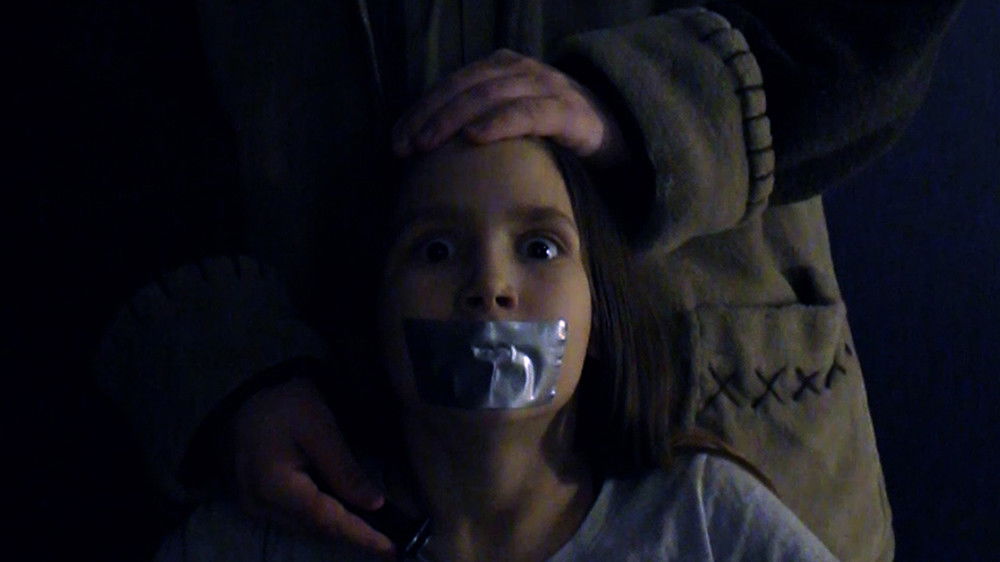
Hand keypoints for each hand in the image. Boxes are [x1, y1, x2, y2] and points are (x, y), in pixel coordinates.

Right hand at [232, 376, 394, 556]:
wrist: (246, 398)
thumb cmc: (284, 405)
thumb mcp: (320, 428)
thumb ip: (344, 470)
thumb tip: (375, 504)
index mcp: (274, 485)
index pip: (324, 519)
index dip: (360, 535)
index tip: (390, 549)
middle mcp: (260, 505)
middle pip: (316, 529)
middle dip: (354, 537)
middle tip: (390, 543)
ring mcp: (255, 507)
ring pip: (306, 529)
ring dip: (339, 530)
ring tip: (375, 533)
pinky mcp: (258, 504)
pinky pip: (296, 520)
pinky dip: (323, 520)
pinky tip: (346, 516)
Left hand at [392, 49, 626, 165]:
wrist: (620, 137)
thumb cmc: (557, 136)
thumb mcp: (513, 123)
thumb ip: (479, 124)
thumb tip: (428, 152)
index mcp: (503, 69)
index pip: (452, 84)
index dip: (421, 109)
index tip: (396, 139)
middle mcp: (523, 71)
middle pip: (465, 87)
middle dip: (429, 115)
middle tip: (405, 145)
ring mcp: (549, 88)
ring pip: (490, 95)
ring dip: (454, 119)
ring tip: (428, 143)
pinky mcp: (571, 112)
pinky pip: (530, 113)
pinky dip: (500, 123)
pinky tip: (475, 138)